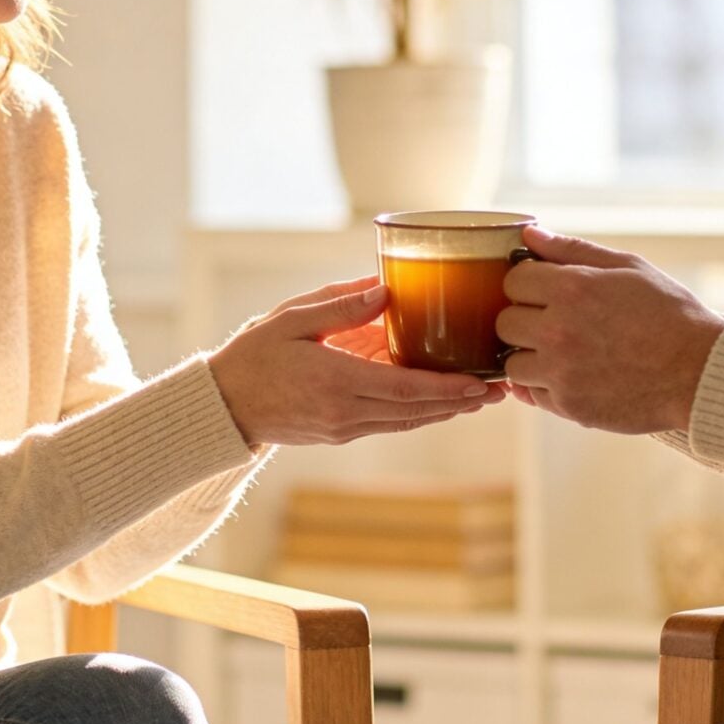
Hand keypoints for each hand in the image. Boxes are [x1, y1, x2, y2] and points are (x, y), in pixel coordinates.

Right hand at [210, 275, 504, 446]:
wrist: (223, 405)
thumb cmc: (254, 355)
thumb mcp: (292, 320)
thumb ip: (340, 306)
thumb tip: (388, 291)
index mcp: (334, 381)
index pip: (403, 389)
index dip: (446, 389)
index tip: (481, 383)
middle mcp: (345, 411)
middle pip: (415, 411)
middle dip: (461, 402)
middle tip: (500, 390)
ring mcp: (344, 427)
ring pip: (406, 421)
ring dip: (445, 410)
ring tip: (482, 397)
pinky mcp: (340, 433)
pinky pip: (389, 422)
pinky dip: (419, 412)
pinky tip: (440, 401)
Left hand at [496, 226, 723, 434]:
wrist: (701, 371)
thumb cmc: (669, 314)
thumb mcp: (628, 267)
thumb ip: (573, 250)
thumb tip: (529, 235)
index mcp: (572, 289)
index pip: (513, 280)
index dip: (529, 283)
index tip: (546, 290)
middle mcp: (559, 331)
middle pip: (504, 322)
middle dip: (524, 318)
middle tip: (555, 321)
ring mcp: (562, 373)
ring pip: (511, 363)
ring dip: (529, 355)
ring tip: (563, 352)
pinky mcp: (569, 406)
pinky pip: (532, 394)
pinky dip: (544, 385)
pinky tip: (572, 374)